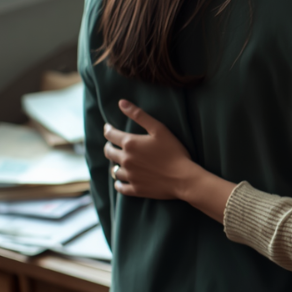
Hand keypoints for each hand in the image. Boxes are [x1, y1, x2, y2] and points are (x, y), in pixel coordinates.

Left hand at [102, 100, 236, 220]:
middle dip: (109, 146)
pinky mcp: (135, 189)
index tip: (108, 128)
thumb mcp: (159, 129)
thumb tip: (121, 102)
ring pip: (114, 170)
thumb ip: (139, 115)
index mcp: (130, 143)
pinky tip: (121, 180)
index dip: (108, 130)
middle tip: (113, 145)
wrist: (183, 178)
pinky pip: (120, 187)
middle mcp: (125, 160)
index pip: (110, 135)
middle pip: (108, 152)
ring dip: (115, 164)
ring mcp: (129, 176)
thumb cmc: (173, 151)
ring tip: (120, 162)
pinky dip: (119, 183)